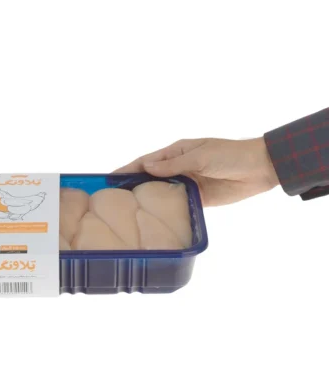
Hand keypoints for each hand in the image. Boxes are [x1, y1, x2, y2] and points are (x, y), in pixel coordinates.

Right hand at [113, 137, 278, 205]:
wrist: (258, 169)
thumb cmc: (230, 155)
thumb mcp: (200, 155)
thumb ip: (173, 164)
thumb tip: (146, 166)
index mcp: (177, 152)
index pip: (146, 161)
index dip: (128, 168)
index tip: (110, 178)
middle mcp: (179, 167)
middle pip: (151, 177)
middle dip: (133, 185)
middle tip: (113, 199)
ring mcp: (187, 183)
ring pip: (162, 192)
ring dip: (148, 198)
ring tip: (128, 210)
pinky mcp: (197, 198)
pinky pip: (178, 203)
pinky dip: (166, 209)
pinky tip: (154, 216)